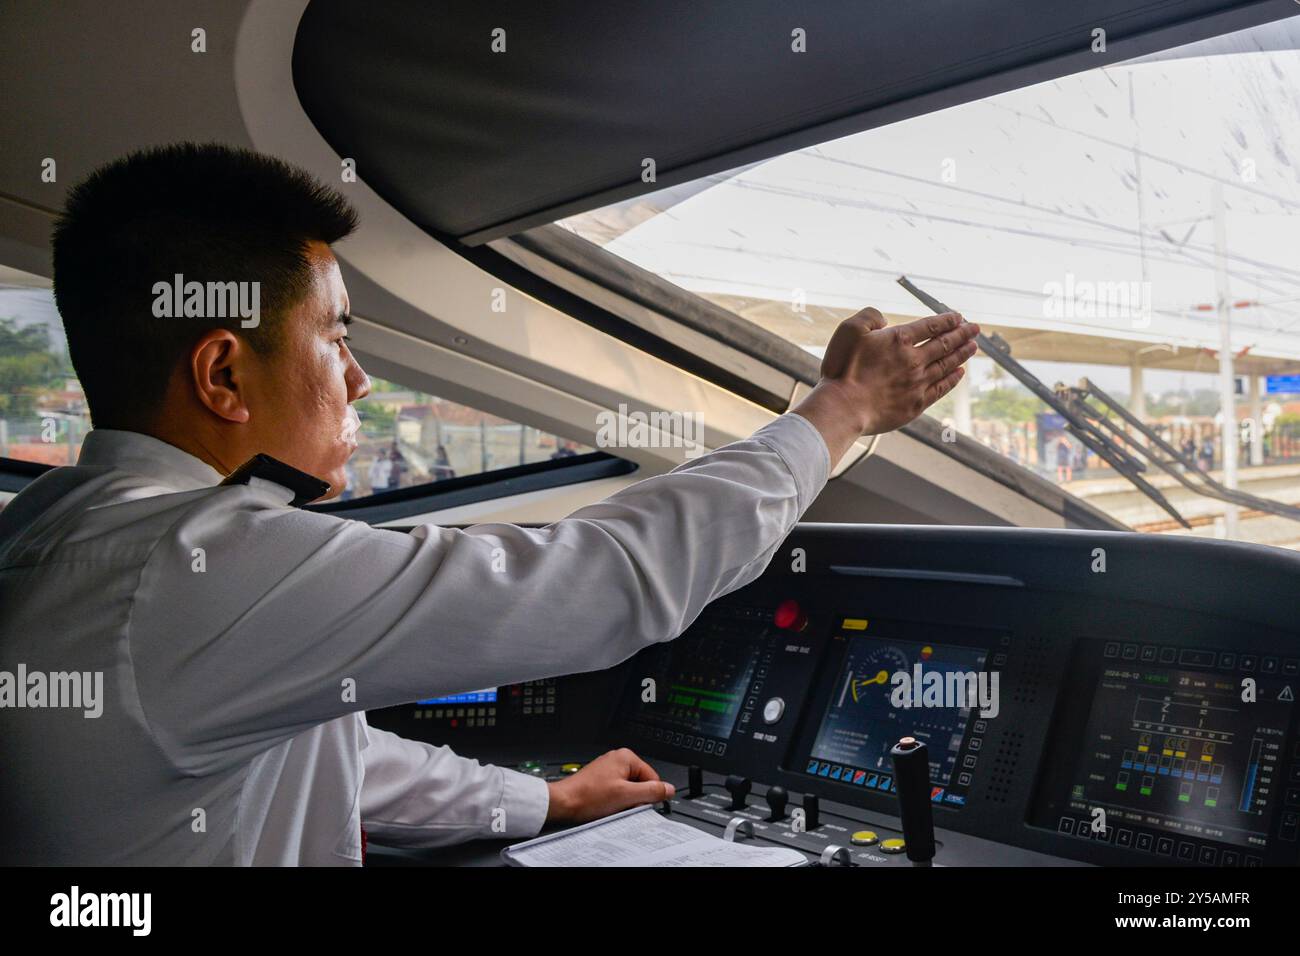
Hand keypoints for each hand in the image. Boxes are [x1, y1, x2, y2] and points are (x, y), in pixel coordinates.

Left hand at [545, 748, 675, 824]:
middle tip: (622, 804)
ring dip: (624, 800)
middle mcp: (618, 759)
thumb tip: (668, 789)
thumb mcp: (626, 796)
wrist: (564, 802)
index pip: (653, 777)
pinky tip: (605, 805)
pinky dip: (615, 800)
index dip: (648, 794)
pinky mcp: (601, 779)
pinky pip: (618, 791)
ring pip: (629, 789)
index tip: (639, 803)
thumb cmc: (588, 796)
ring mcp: (608, 769)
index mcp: (626, 757)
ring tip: (611, 805)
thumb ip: (651, 791)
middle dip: (635, 797)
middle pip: (641, 783)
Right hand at [793, 307, 978, 463]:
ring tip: (973, 347)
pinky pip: (941, 388)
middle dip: (962, 334)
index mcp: (898, 340)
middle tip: (975, 329)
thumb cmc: (842, 370)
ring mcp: (917, 383)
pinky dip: (953, 379)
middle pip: (944, 344)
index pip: (930, 326)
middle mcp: (913, 360)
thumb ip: (869, 316)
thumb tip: (885, 319)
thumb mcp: (848, 330)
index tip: (958, 317)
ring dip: (962, 354)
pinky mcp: (916, 404)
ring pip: (947, 365)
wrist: (843, 408)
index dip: (946, 320)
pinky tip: (959, 373)